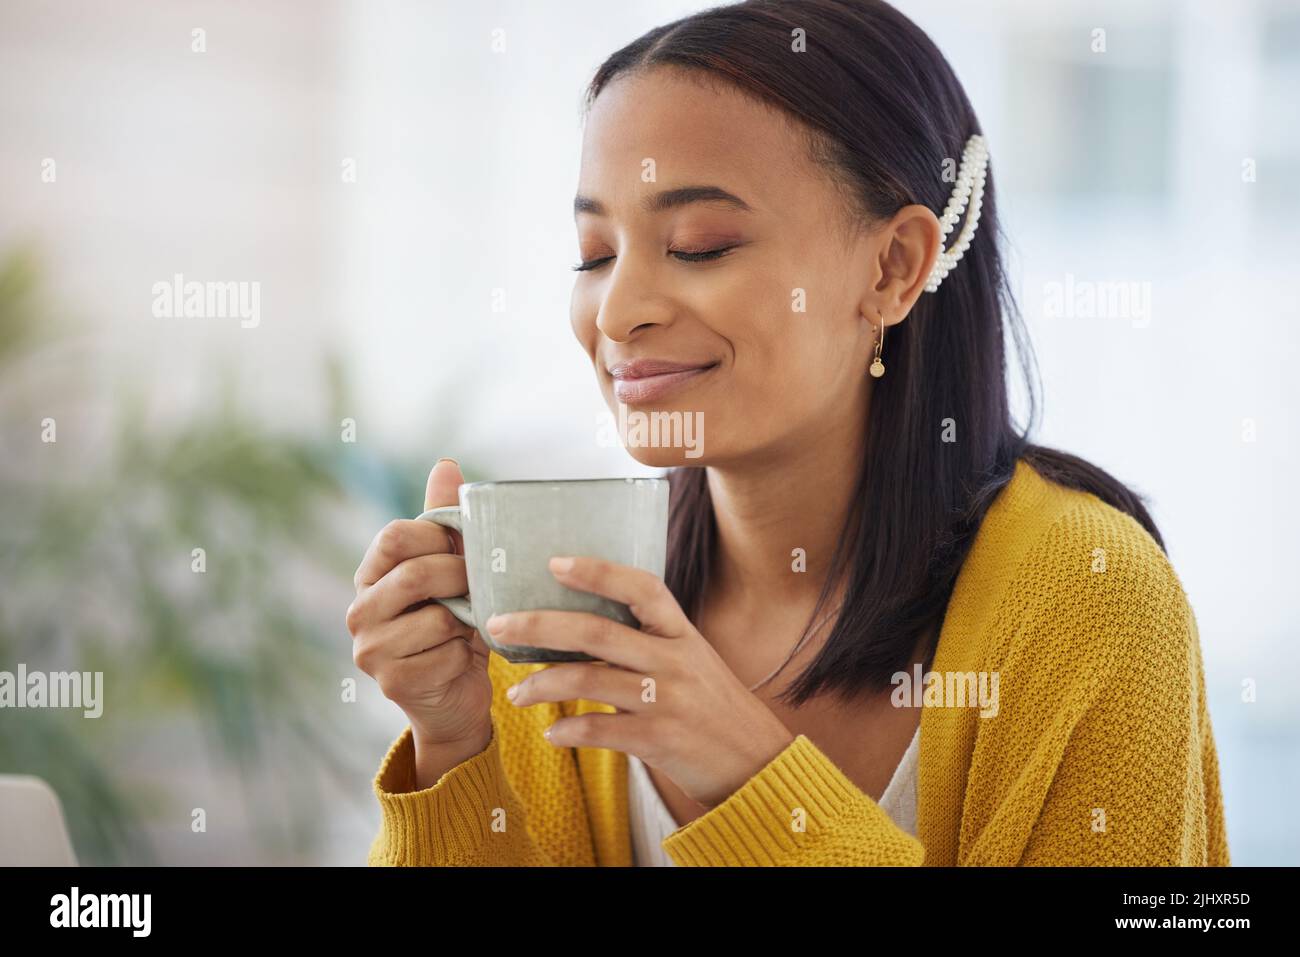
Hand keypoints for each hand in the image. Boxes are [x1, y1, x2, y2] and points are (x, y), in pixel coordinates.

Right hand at [347, 458, 493, 757]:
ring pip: (434, 617)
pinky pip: (444, 654)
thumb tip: (446, 464)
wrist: (454, 697)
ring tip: (468, 626)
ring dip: (464, 621)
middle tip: (479, 583)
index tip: (462, 547)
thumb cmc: (455, 625)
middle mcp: (359, 610)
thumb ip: (444, 521)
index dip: (436, 536)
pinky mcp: (392, 682)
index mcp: (371, 575)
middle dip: (458, 575)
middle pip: (414, 573)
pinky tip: (461, 659)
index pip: (393, 536)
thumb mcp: (452, 570)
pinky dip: (465, 654)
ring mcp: (370, 649)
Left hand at [486, 555, 795, 808]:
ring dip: (541, 685)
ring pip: (589, 680)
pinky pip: (600, 730)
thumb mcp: (691, 661)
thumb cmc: (713, 707)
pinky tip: (552, 732)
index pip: (641, 587)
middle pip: (597, 631)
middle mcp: (674, 660)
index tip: (555, 562)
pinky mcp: (659, 740)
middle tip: (498, 624)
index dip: (598, 571)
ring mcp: (667, 700)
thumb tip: (583, 624)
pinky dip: (569, 730)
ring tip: (516, 693)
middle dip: (540, 624)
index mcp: (681, 633)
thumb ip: (648, 642)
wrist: (756, 763)